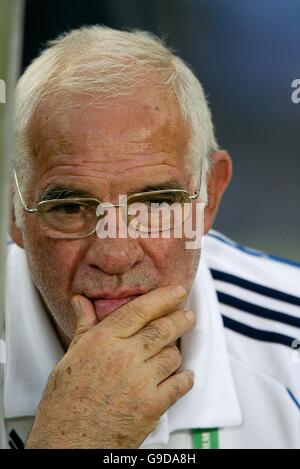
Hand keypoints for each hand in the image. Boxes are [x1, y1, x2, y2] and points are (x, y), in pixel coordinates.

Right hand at [26, 285, 195, 447]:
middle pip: (162, 329)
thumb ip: (84, 326)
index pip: (139, 310)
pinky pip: (179, 385)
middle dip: (180, 319)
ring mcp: (140, 381)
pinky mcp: (152, 405)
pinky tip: (184, 376)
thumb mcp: (70, 357)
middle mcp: (124, 356)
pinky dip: (185, 379)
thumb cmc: (66, 402)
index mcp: (103, 341)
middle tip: (187, 315)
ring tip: (173, 351)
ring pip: (172, 355)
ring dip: (176, 351)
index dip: (162, 298)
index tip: (176, 291)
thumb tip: (82, 302)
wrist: (70, 443)